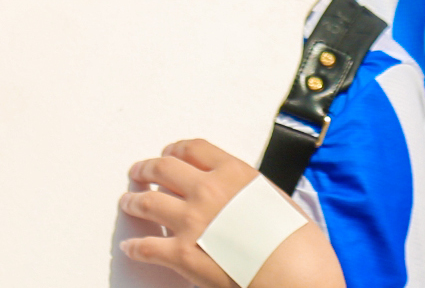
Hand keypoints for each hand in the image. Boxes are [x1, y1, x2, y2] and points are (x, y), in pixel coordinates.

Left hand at [118, 139, 336, 287]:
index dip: (176, 149)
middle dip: (146, 169)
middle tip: (139, 172)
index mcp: (234, 173)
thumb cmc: (296, 243)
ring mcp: (192, 221)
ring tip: (128, 201)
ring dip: (133, 201)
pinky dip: (134, 247)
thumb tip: (240, 201)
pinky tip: (130, 246)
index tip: (168, 152)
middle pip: (164, 169)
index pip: (194, 149)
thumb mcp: (276, 199)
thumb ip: (249, 194)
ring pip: (147, 202)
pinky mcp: (182, 254)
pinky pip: (146, 246)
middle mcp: (208, 191)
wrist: (293, 275)